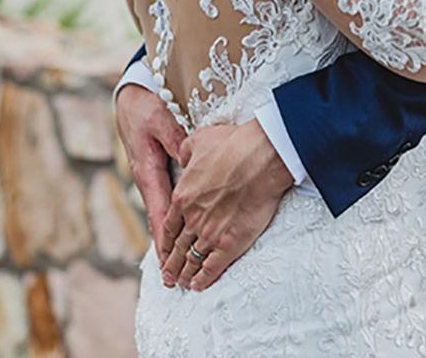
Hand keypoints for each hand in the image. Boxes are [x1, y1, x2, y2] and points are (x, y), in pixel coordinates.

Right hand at [115, 83, 185, 259]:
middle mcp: (147, 178)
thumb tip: (186, 159)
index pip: (159, 212)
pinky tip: (181, 229)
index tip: (170, 262)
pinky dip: (172, 217)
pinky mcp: (157, 169)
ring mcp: (151, 175)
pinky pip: (167, 197)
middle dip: (168, 248)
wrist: (132, 95)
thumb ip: (174, 139)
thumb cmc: (146, 106)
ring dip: (170, 236)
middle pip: (161, 219)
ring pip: (164, 211)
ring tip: (178, 265)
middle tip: (175, 278)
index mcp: (147, 171)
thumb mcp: (160, 119)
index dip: (165, 239)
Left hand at [160, 118, 293, 291]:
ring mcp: (210, 233)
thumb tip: (181, 158)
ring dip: (184, 274)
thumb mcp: (198, 140)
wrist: (261, 157)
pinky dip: (204, 279)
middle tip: (168, 277)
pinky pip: (212, 267)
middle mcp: (192, 219)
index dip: (165, 242)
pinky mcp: (230, 243)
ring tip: (181, 284)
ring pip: (192, 260)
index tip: (164, 252)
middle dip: (171, 264)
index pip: (168, 226)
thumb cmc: (233, 144)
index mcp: (182, 196)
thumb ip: (184, 151)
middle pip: (178, 247)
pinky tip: (198, 285)